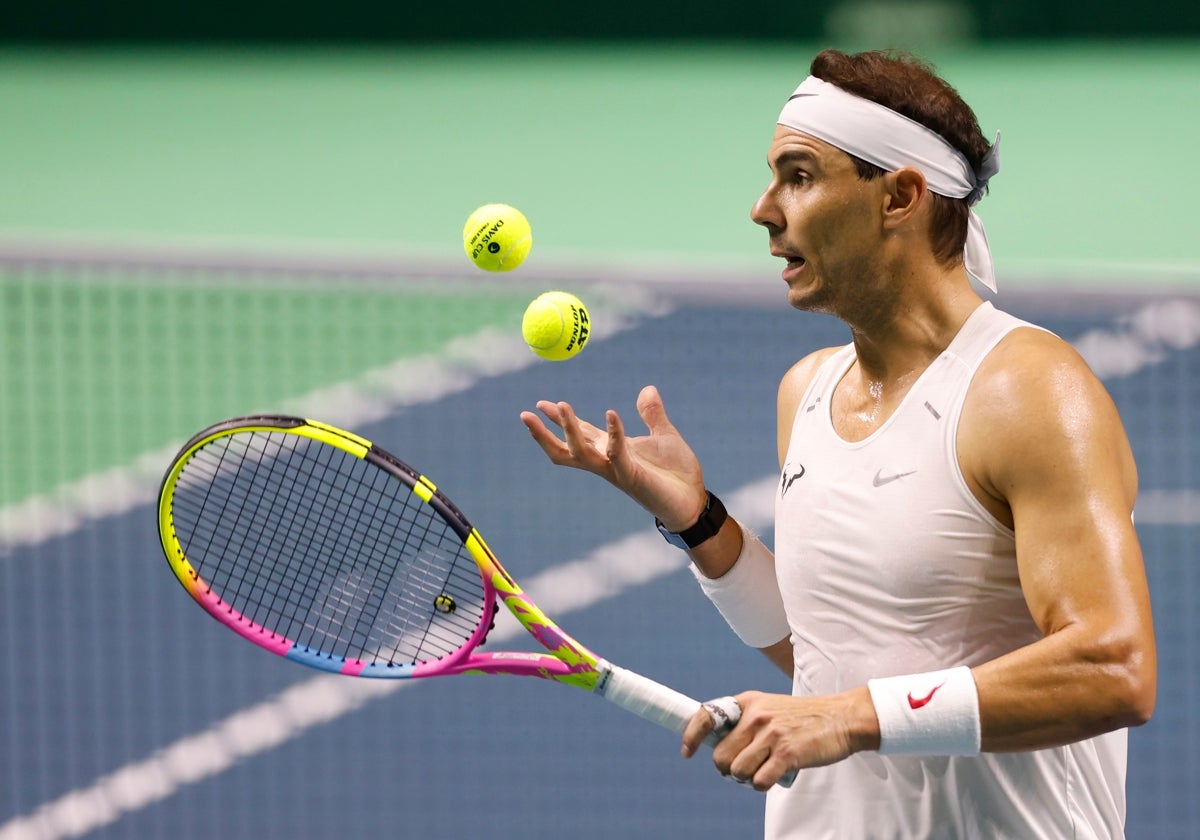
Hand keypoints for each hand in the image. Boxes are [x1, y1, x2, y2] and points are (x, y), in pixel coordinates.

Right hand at [519, 385, 706, 529]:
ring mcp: (617, 471)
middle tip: (526, 414)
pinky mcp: (632, 477)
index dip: (559, 420)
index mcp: (610, 450)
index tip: (540, 404)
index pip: (579, 433)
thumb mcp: (664, 435)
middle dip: (544, 434)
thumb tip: (647, 389)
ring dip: (569, 430)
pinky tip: (610, 413)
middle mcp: (607, 462)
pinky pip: (617, 454)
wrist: (693, 500)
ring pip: (582, 452)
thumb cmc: (676, 472)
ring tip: (561, 405)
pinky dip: (613, 433)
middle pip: (566, 449)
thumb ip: (652, 414)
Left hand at [681, 689, 880, 791]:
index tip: (687, 751)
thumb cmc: (804, 717)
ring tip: (762, 771)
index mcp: (749, 702)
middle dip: (727, 768)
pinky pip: (758, 781)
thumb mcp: (770, 707)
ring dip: (746, 778)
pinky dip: (762, 784)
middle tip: (742, 769)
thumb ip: (746, 721)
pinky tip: (773, 776)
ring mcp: (771, 734)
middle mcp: (756, 715)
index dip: (692, 735)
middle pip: (721, 755)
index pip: (708, 715)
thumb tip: (719, 746)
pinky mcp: (787, 753)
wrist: (841, 718)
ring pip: (738, 771)